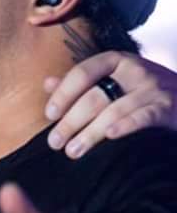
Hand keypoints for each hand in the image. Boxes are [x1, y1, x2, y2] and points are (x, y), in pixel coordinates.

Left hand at [44, 50, 176, 157]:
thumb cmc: (141, 91)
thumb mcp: (114, 79)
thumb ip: (82, 82)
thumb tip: (47, 84)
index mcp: (116, 61)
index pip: (82, 73)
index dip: (63, 93)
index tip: (49, 115)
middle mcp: (134, 71)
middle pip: (94, 96)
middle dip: (71, 121)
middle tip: (54, 143)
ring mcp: (152, 88)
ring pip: (114, 110)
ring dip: (90, 133)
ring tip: (72, 151)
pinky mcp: (167, 107)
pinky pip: (144, 116)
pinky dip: (126, 126)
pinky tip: (110, 136)